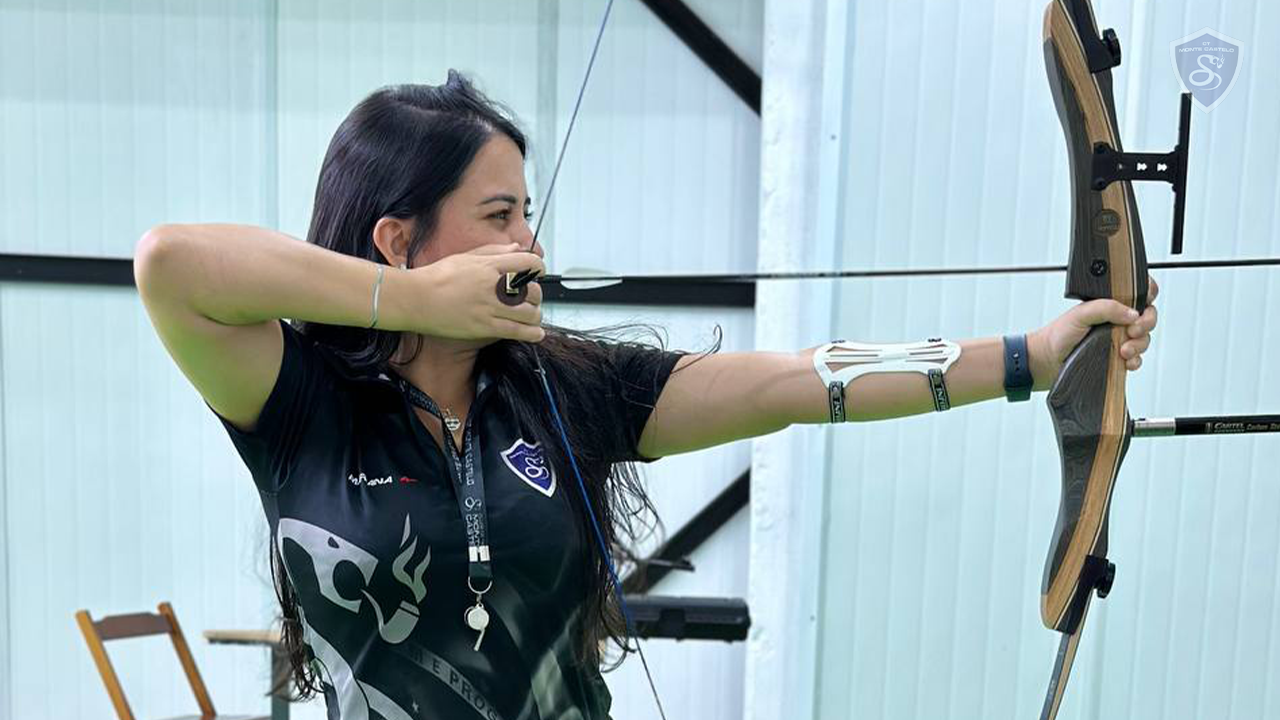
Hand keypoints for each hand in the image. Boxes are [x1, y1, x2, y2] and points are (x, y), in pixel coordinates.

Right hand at [409, 243, 545, 342]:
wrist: (415, 298)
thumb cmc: (436, 277)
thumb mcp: (465, 257)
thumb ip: (494, 252)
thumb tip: (517, 248)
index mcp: (489, 266)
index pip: (528, 263)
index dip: (539, 268)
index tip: (538, 273)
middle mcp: (493, 286)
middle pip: (533, 291)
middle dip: (536, 296)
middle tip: (531, 299)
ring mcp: (490, 307)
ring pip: (530, 313)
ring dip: (535, 316)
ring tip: (531, 316)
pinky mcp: (485, 327)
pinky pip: (518, 331)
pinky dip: (532, 333)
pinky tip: (535, 333)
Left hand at [1028, 277, 1159, 390]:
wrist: (1048, 359)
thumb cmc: (1060, 333)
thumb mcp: (1080, 314)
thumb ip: (1106, 308)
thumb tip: (1132, 313)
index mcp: (1111, 303)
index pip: (1139, 293)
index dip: (1148, 295)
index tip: (1144, 303)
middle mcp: (1118, 320)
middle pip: (1148, 317)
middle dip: (1146, 324)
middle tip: (1132, 331)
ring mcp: (1120, 338)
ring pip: (1144, 339)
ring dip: (1139, 345)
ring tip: (1122, 351)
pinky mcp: (1118, 357)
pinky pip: (1137, 359)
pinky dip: (1135, 361)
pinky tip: (1125, 361)